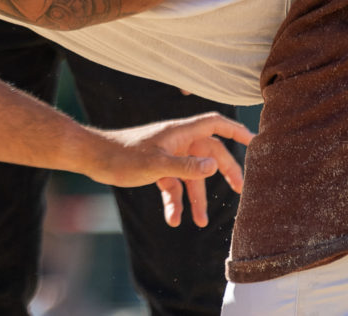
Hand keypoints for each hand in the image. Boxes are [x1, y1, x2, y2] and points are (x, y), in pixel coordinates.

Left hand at [88, 112, 252, 228]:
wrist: (93, 158)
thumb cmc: (122, 155)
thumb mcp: (156, 165)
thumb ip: (186, 167)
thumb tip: (215, 166)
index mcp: (180, 132)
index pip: (215, 124)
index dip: (235, 130)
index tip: (254, 140)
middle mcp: (177, 141)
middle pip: (209, 154)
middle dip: (224, 173)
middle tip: (240, 191)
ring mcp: (167, 154)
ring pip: (190, 176)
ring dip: (195, 198)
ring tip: (199, 222)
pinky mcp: (156, 167)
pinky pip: (173, 185)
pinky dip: (174, 201)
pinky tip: (173, 219)